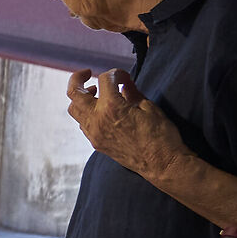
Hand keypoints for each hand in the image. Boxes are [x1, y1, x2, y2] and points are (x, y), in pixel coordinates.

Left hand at [66, 68, 186, 180]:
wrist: (163, 164)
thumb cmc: (161, 135)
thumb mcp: (149, 107)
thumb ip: (132, 92)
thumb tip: (123, 83)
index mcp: (111, 107)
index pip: (105, 79)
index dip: (116, 74)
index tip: (125, 77)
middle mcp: (97, 120)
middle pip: (74, 93)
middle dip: (78, 79)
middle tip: (87, 73)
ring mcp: (94, 133)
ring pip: (74, 110)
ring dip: (80, 97)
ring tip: (95, 92)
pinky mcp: (97, 143)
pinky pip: (83, 123)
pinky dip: (87, 112)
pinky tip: (101, 111)